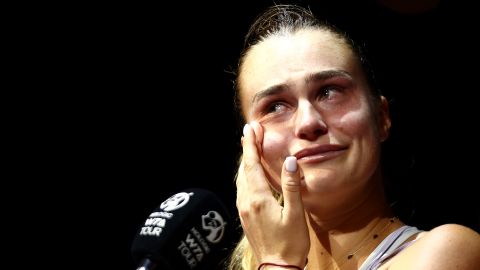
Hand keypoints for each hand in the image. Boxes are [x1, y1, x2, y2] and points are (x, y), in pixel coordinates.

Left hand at [236, 121, 309, 266]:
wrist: (276, 268)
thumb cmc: (289, 244)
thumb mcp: (296, 215)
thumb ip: (291, 187)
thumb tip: (290, 161)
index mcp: (258, 199)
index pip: (252, 165)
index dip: (251, 145)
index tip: (251, 128)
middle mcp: (247, 201)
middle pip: (244, 168)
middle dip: (247, 148)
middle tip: (251, 131)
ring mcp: (244, 209)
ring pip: (241, 178)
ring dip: (245, 160)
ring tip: (250, 146)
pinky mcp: (245, 215)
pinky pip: (242, 188)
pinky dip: (246, 174)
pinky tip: (250, 173)